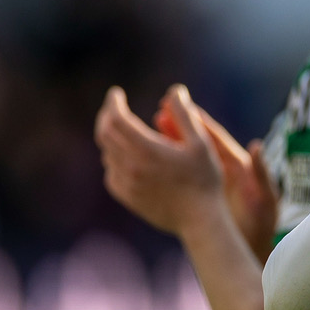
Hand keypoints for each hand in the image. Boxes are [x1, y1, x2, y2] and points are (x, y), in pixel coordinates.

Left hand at [95, 83, 225, 235]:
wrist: (199, 219)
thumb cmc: (204, 179)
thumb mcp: (201, 142)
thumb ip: (185, 114)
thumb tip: (175, 90)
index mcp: (147, 150)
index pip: (116, 118)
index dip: (113, 103)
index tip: (116, 93)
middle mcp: (131, 166)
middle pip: (105, 133)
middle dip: (108, 116)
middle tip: (116, 108)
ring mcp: (127, 183)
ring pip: (107, 153)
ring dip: (113, 137)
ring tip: (127, 131)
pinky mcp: (127, 197)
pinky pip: (111, 172)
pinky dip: (115, 159)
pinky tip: (129, 158)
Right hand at [156, 98, 279, 260]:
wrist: (254, 246)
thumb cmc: (263, 224)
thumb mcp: (266, 198)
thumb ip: (262, 173)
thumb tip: (256, 145)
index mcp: (239, 165)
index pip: (215, 138)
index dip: (199, 122)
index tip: (182, 107)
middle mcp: (224, 169)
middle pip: (198, 143)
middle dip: (178, 128)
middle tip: (158, 114)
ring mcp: (211, 181)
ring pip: (187, 158)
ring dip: (170, 144)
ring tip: (150, 131)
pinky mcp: (202, 194)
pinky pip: (184, 176)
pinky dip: (169, 166)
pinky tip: (151, 161)